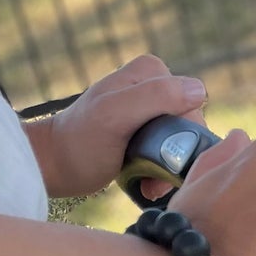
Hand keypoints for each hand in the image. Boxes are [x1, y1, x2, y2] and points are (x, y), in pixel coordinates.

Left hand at [24, 54, 208, 200]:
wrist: (55, 165)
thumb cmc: (80, 143)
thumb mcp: (115, 115)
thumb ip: (155, 97)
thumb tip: (200, 90)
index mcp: (152, 71)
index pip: (192, 104)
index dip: (183, 136)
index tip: (161, 161)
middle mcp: (156, 85)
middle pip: (190, 126)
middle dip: (177, 157)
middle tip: (154, 181)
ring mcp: (153, 108)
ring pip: (184, 142)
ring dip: (171, 169)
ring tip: (148, 184)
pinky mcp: (149, 130)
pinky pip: (173, 151)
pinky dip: (163, 171)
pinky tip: (146, 182)